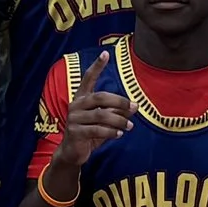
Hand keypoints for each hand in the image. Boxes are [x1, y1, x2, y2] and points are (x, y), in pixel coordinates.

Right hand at [54, 51, 133, 171]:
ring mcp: (74, 119)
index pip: (88, 78)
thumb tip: (135, 106)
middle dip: (119, 101)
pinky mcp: (75, 132)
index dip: (96, 66)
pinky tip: (119, 134)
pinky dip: (110, 132)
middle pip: (100, 97)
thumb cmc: (89, 133)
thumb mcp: (104, 121)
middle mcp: (76, 105)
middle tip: (133, 107)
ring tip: (130, 126)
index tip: (105, 53)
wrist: (72, 153)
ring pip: (100, 115)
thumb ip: (117, 112)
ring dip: (118, 120)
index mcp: (81, 98)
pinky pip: (96, 130)